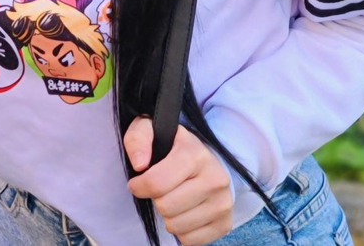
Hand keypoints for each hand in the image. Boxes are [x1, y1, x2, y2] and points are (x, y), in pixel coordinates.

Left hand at [125, 116, 232, 245]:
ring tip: (174, 198)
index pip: (157, 183)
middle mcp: (214, 178)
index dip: (139, 186)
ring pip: (176, 226)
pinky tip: (185, 211)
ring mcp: (223, 203)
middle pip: (166, 207)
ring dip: (168, 215)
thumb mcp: (152, 130)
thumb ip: (138, 138)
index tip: (137, 182)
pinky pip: (190, 241)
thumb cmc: (174, 146)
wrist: (207, 159)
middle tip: (162, 188)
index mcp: (195, 154)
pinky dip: (181, 230)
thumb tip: (139, 164)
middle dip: (156, 199)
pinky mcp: (225, 223)